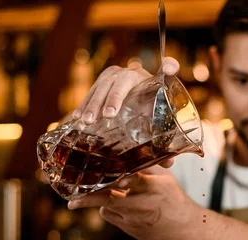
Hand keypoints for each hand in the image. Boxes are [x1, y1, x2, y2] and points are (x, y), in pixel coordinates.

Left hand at [67, 166, 199, 239]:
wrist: (183, 227)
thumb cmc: (173, 198)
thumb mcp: (165, 178)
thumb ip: (146, 166)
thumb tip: (129, 150)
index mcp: (153, 188)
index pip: (135, 181)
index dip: (123, 179)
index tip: (111, 179)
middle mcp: (142, 205)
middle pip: (111, 200)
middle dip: (90, 199)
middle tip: (71, 202)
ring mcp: (135, 220)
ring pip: (107, 208)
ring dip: (101, 199)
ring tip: (94, 193)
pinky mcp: (130, 230)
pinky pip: (110, 216)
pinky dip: (109, 209)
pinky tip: (117, 205)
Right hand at [72, 57, 180, 171]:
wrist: (135, 102)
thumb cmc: (150, 114)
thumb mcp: (156, 126)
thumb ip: (163, 142)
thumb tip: (168, 165)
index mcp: (155, 81)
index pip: (169, 66)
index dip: (170, 66)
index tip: (170, 69)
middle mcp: (136, 74)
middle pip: (124, 81)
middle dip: (115, 97)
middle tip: (109, 116)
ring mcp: (117, 75)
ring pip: (104, 85)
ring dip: (93, 103)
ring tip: (86, 121)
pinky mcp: (102, 80)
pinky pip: (92, 90)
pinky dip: (84, 104)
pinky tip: (76, 117)